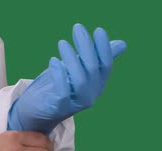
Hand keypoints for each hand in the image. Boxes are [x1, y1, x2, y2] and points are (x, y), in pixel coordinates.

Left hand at [8, 23, 127, 134]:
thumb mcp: (79, 69)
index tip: (98, 30)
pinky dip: (59, 75)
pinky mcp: (60, 108)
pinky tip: (54, 61)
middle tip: (77, 28)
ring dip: (71, 59)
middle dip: (86, 47)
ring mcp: (77, 103)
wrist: (39, 110)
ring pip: (80, 80)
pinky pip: (63, 92)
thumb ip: (97, 58)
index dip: (104, 48)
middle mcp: (91, 94)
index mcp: (98, 84)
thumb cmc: (60, 86)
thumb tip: (122, 44)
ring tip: (62, 43)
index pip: (106, 65)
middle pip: (93, 69)